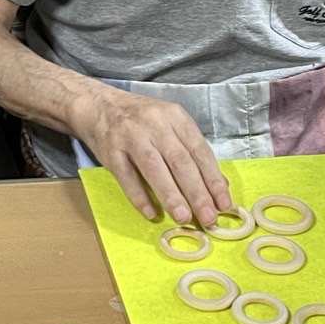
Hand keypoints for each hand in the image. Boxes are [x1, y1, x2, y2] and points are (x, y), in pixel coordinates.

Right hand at [74, 88, 230, 225]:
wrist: (100, 106)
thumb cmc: (142, 120)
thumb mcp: (171, 125)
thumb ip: (192, 152)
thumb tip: (219, 184)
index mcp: (175, 117)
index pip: (199, 150)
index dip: (213, 179)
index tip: (224, 203)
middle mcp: (155, 124)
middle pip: (180, 161)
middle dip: (197, 192)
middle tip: (208, 217)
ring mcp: (131, 136)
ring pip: (154, 168)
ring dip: (171, 195)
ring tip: (184, 217)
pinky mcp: (111, 151)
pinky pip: (127, 177)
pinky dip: (139, 196)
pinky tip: (151, 213)